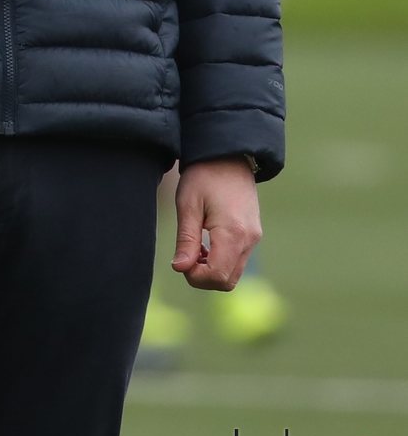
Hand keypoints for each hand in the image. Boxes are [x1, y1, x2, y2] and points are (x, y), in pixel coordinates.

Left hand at [171, 157, 261, 290]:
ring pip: (233, 273)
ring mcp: (254, 237)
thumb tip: (180, 269)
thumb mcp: (188, 204)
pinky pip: (238, 260)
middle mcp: (249, 239)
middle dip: (203, 277)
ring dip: (212, 269)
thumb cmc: (204, 175)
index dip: (196, 277)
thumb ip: (186, 239)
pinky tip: (206, 244)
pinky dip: (221, 261)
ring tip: (195, 247)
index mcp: (233, 232)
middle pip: (227, 280)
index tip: (181, 261)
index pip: (218, 276)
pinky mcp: (254, 234)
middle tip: (186, 256)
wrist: (228, 154)